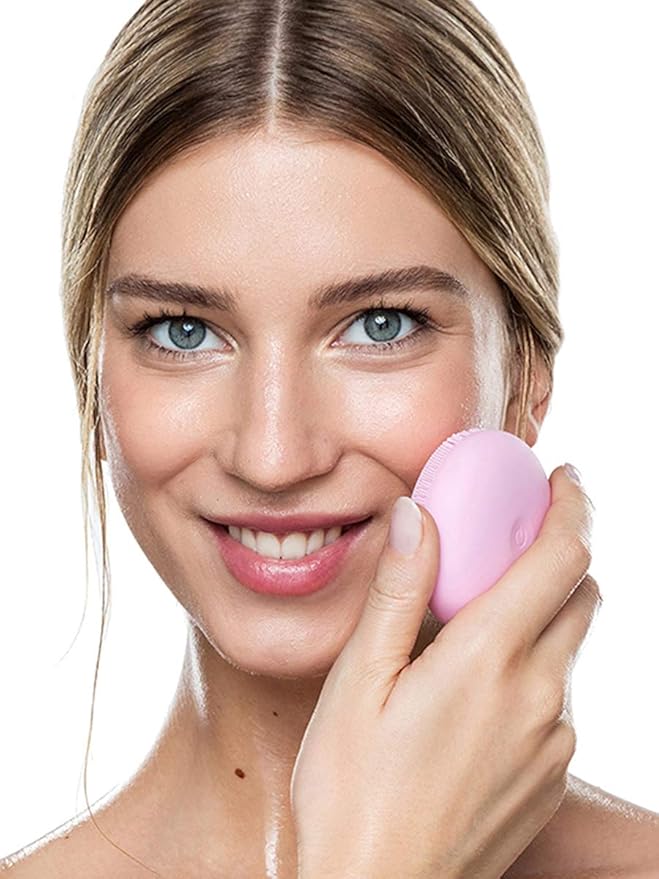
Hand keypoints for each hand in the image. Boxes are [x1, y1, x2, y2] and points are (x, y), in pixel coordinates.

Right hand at [290, 465, 600, 878]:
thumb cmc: (352, 793)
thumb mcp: (358, 683)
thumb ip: (398, 592)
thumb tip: (419, 515)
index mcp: (489, 662)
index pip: (560, 559)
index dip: (571, 506)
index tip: (562, 477)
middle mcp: (539, 698)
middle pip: (581, 596)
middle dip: (558, 555)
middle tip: (506, 543)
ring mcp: (553, 742)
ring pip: (569, 648)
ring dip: (543, 615)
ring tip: (477, 624)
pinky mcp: (552, 775)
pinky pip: (559, 699)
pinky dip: (534, 669)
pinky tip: (477, 692)